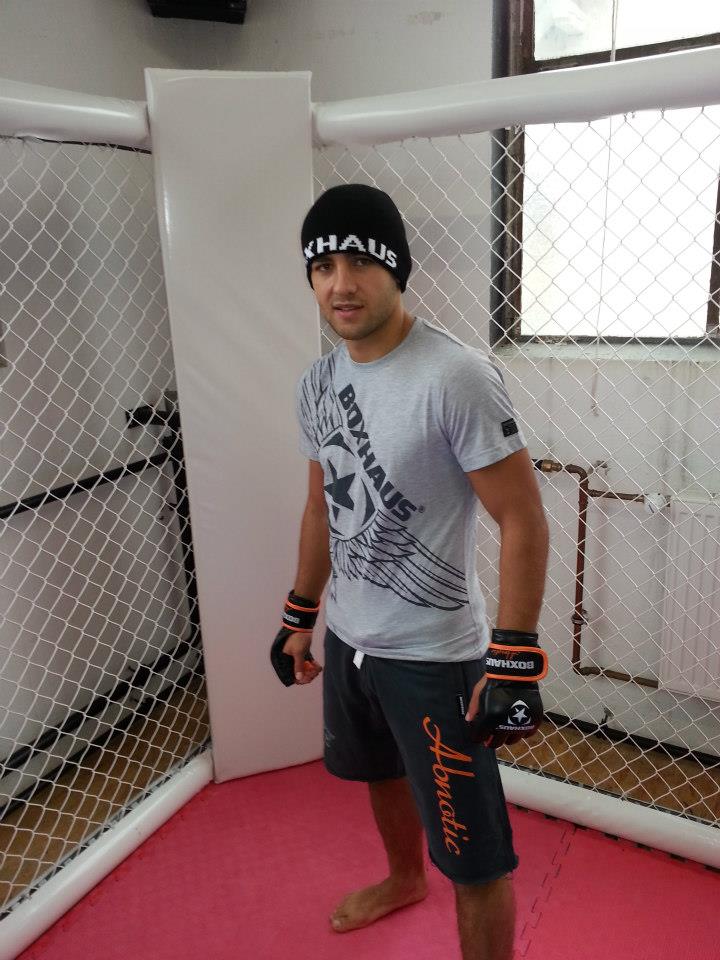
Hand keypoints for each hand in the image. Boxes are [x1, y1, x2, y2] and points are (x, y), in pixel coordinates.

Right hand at [282, 631, 322, 684]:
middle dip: (308, 675)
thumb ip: (298, 665)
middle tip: (315, 672)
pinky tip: (318, 666)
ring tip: (318, 668)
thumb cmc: (298, 637)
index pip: (290, 675)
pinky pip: (307, 664)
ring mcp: (295, 657)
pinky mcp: (302, 654)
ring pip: (304, 670)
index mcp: (283, 660)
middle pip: (298, 674)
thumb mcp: (298, 652)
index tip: (310, 678)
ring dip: (311, 671)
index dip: (300, 679)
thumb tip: (298, 679)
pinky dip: (312, 666)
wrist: (303, 624)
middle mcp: (288, 660)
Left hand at [465, 629, 546, 747]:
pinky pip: (527, 734)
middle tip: (491, 735)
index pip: (480, 737)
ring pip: (512, 741)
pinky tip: (518, 725)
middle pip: (496, 743)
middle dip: (491, 740)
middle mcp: (505, 725)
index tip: (479, 735)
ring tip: (505, 729)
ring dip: (506, 737)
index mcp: (490, 719)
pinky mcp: (534, 721)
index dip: (478, 736)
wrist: (516, 672)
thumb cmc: (494, 681)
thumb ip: (473, 708)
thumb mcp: (479, 692)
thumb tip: (469, 720)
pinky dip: (522, 731)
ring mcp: (521, 724)